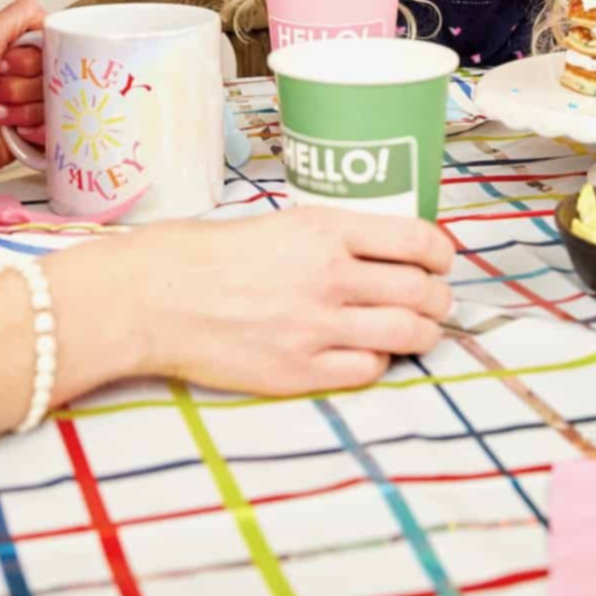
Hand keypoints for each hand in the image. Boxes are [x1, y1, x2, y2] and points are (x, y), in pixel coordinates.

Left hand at [0, 0, 45, 187]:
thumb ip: (22, 16)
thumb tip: (50, 16)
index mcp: (11, 56)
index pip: (53, 52)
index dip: (35, 57)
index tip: (10, 61)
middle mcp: (18, 82)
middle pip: (56, 80)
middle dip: (23, 83)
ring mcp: (22, 113)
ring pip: (55, 107)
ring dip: (21, 107)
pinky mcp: (22, 142)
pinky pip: (52, 136)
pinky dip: (35, 131)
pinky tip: (8, 128)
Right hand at [67, 208, 455, 396]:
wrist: (152, 297)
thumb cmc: (206, 254)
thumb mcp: (279, 223)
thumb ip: (333, 237)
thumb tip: (384, 253)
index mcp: (325, 230)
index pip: (418, 239)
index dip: (442, 253)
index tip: (441, 261)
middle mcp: (329, 276)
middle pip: (422, 291)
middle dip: (439, 299)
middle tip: (434, 301)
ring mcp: (316, 327)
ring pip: (408, 334)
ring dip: (423, 333)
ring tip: (416, 332)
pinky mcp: (298, 371)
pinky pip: (368, 371)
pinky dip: (379, 363)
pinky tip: (367, 354)